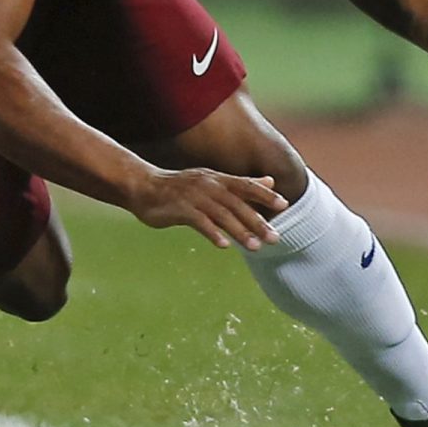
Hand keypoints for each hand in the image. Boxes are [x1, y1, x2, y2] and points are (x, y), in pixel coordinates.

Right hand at [124, 166, 287, 250]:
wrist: (143, 187)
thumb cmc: (179, 188)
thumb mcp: (211, 181)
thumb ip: (240, 184)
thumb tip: (269, 182)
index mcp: (217, 178)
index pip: (245, 185)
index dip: (264, 194)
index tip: (284, 204)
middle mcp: (208, 185)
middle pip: (237, 203)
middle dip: (257, 221)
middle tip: (275, 238)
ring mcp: (194, 196)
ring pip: (222, 215)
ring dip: (240, 231)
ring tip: (255, 247)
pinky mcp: (180, 209)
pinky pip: (200, 222)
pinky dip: (212, 233)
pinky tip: (224, 245)